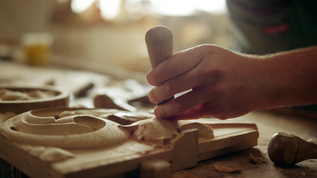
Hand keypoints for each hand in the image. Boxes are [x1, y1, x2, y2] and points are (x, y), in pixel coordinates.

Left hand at [146, 44, 266, 119]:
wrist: (262, 80)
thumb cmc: (229, 66)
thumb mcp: (210, 54)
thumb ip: (187, 61)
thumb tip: (160, 73)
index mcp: (205, 55)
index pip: (171, 65)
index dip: (156, 75)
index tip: (150, 80)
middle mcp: (210, 73)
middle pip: (172, 86)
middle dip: (157, 94)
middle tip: (152, 96)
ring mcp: (216, 93)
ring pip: (181, 104)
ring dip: (165, 109)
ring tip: (158, 110)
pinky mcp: (220, 109)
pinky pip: (194, 114)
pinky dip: (181, 115)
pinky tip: (173, 115)